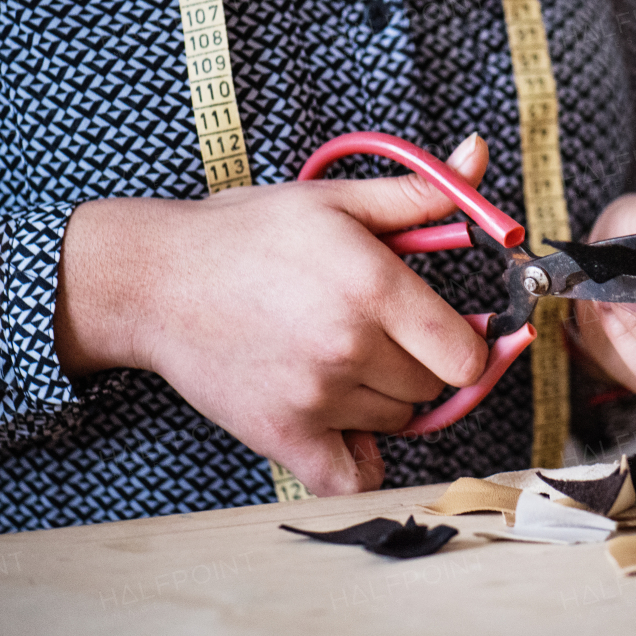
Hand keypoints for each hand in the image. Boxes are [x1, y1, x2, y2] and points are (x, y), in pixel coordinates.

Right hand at [54, 135, 491, 495]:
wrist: (156, 280)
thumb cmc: (248, 235)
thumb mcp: (335, 198)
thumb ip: (419, 192)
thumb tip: (478, 157)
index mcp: (374, 287)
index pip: (467, 357)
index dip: (467, 346)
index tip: (449, 333)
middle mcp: (350, 347)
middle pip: (432, 388)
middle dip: (418, 363)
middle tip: (379, 334)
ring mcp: (316, 397)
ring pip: (395, 422)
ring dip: (382, 399)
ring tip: (339, 358)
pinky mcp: (282, 435)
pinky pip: (351, 478)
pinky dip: (357, 459)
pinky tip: (344, 427)